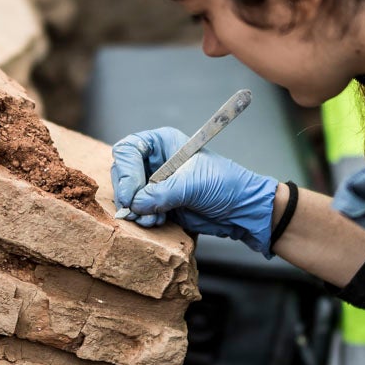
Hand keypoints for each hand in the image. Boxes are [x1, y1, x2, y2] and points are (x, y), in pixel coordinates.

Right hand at [110, 127, 278, 254]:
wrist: (242, 209)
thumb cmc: (225, 184)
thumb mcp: (191, 185)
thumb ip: (159, 193)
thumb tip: (134, 205)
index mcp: (163, 142)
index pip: (129, 150)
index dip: (125, 171)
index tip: (131, 194)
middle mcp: (156, 160)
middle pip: (122, 172)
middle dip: (128, 193)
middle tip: (134, 209)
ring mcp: (156, 182)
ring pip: (128, 194)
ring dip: (136, 209)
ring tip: (153, 219)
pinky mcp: (159, 203)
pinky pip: (139, 209)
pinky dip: (144, 218)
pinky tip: (157, 221)